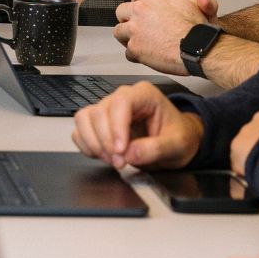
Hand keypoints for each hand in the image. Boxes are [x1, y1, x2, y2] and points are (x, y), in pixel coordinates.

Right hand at [71, 80, 203, 169]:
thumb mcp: (177, 144)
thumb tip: (131, 153)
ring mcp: (109, 110)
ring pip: (85, 118)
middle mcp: (123, 98)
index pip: (121, 103)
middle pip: (99, 112)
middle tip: (120, 162)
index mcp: (144, 94)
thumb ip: (157, 148)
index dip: (116, 127)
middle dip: (106, 141)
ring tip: (111, 160)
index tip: (120, 151)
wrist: (176, 142)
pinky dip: (86, 145)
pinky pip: (80, 130)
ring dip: (93, 143)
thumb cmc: (178, 135)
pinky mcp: (100, 124)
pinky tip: (101, 155)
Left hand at [114, 0, 214, 74]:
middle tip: (141, 27)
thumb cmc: (196, 28)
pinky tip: (147, 55)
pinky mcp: (135, 47)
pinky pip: (127, 52)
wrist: (197, 49)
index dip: (140, 2)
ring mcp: (135, 29)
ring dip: (128, 37)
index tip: (145, 10)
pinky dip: (136, 55)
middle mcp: (140, 10)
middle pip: (121, 11)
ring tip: (141, 41)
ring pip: (119, 31)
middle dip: (129, 19)